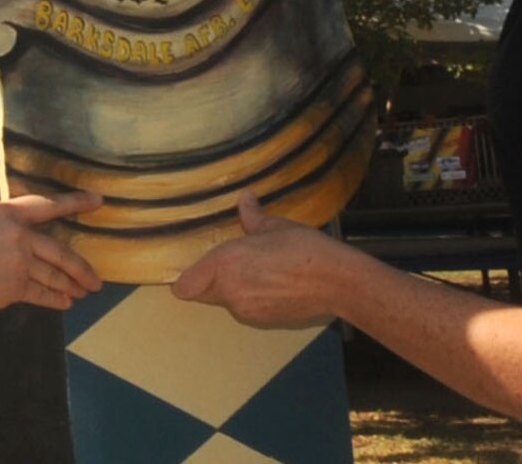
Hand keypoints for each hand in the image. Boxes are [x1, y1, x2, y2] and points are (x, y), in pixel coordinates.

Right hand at [0, 191, 103, 318]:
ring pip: (54, 275)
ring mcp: (19, 261)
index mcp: (6, 212)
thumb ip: (1, 229)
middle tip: (97, 280)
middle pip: (61, 251)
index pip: (48, 205)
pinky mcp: (14, 287)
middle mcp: (18, 234)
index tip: (98, 201)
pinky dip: (55, 299)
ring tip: (84, 293)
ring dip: (71, 286)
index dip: (75, 203)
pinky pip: (41, 294)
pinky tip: (65, 303)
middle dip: (81, 268)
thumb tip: (20, 239)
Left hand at [170, 192, 343, 328]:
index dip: (185, 278)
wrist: (335, 282)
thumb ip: (252, 217)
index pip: (185, 285)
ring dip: (233, 289)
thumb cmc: (302, 247)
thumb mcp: (274, 226)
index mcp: (225, 264)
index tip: (193, 268)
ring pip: (225, 301)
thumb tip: (245, 198)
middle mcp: (229, 291)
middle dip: (211, 280)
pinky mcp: (262, 322)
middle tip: (232, 263)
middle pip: (203, 293)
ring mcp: (245, 310)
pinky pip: (245, 309)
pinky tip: (272, 284)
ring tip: (257, 271)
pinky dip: (251, 298)